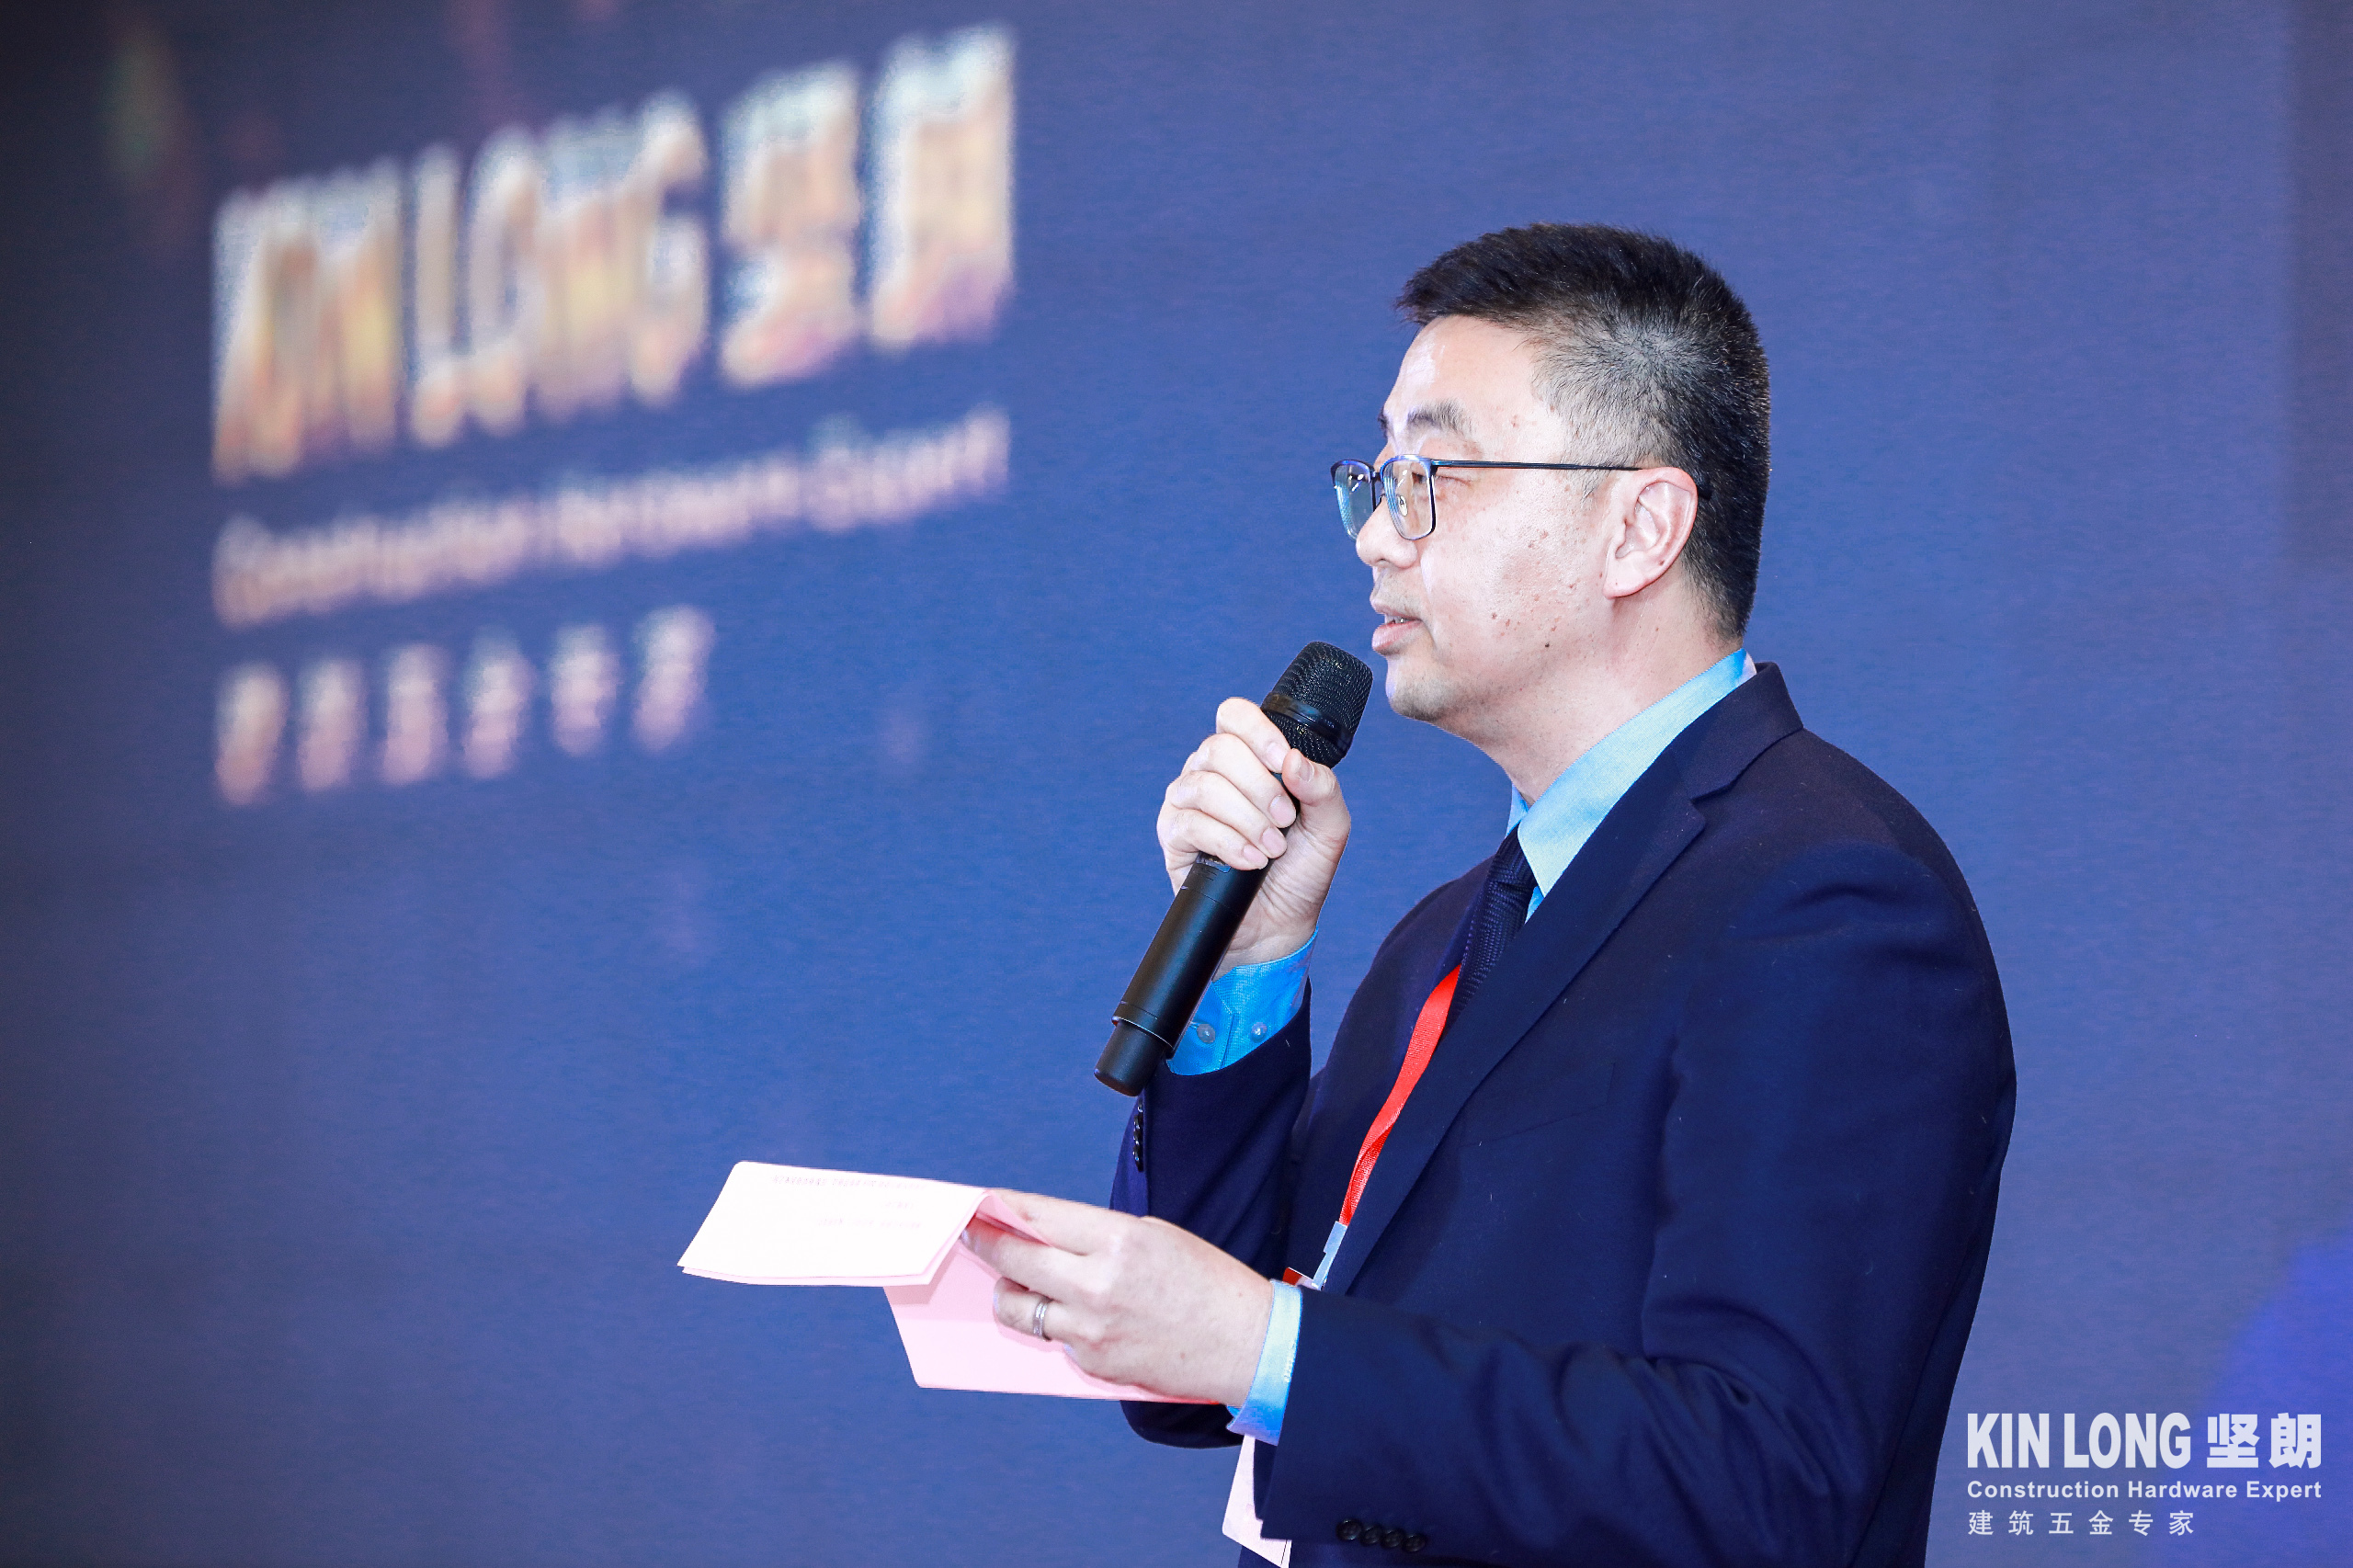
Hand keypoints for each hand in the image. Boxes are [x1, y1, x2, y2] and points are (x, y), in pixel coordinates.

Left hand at [965, 1189, 1271, 1406]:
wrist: (1243, 1342)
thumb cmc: (1205, 1282)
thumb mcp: (1153, 1236)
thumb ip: (1096, 1235)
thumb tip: (1044, 1234)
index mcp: (1117, 1241)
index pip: (1041, 1218)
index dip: (1004, 1209)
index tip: (981, 1203)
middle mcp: (1097, 1285)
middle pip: (1016, 1261)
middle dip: (987, 1245)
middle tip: (972, 1236)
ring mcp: (1091, 1330)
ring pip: (1020, 1308)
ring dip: (1011, 1291)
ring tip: (1015, 1283)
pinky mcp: (1092, 1363)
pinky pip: (1054, 1338)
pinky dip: (1056, 1322)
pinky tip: (1073, 1313)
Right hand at [1157, 697, 1350, 969]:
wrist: (1279, 924)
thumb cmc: (1301, 869)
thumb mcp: (1329, 827)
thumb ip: (1322, 788)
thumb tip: (1293, 759)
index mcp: (1247, 758)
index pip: (1234, 715)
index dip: (1257, 731)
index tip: (1283, 762)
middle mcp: (1210, 771)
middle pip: (1219, 748)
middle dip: (1260, 787)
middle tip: (1285, 821)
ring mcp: (1187, 801)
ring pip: (1205, 786)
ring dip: (1247, 819)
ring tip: (1271, 849)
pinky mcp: (1173, 835)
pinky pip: (1191, 823)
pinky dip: (1229, 843)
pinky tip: (1250, 861)